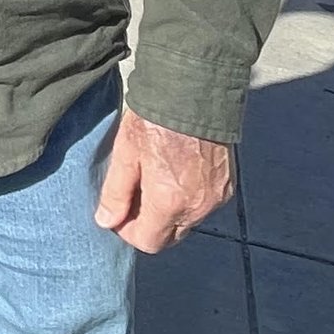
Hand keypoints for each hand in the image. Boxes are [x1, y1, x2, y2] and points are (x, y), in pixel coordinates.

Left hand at [95, 111, 234, 252]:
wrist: (196, 92)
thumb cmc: (157, 119)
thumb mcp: (126, 153)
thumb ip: (116, 193)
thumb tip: (106, 222)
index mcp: (169, 203)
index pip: (149, 242)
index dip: (129, 232)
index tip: (119, 213)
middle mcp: (197, 207)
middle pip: (170, 237)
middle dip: (150, 225)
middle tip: (135, 198)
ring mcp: (216, 197)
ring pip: (187, 222)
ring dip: (170, 214)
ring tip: (155, 182)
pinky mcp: (227, 186)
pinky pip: (204, 206)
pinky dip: (189, 201)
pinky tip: (177, 175)